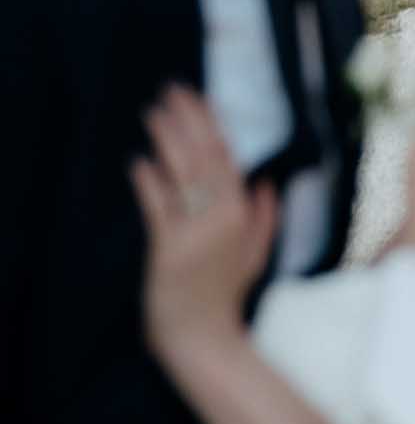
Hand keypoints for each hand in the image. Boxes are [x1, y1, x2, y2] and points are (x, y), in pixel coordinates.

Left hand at [131, 85, 276, 365]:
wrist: (201, 333)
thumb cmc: (227, 292)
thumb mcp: (256, 253)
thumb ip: (265, 215)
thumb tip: (266, 179)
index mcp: (243, 211)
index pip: (227, 155)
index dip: (211, 123)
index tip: (198, 96)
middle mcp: (222, 216)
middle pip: (204, 156)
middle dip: (187, 119)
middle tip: (172, 90)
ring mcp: (195, 231)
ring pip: (182, 174)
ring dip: (166, 140)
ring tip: (153, 113)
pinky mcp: (168, 248)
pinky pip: (158, 207)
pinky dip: (148, 182)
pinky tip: (138, 161)